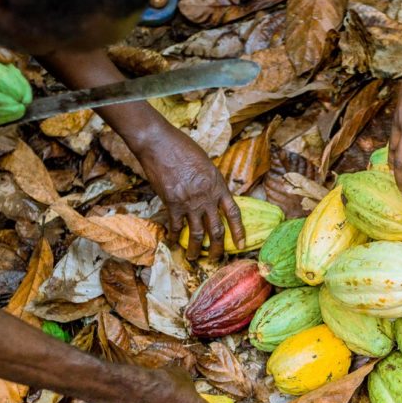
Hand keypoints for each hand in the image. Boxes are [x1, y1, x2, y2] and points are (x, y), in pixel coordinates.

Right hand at [134, 130, 245, 260]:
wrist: (160, 144)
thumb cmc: (183, 147)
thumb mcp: (206, 164)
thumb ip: (211, 182)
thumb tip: (211, 194)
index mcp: (218, 186)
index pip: (234, 213)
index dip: (239, 231)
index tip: (241, 244)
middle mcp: (207, 198)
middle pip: (217, 230)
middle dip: (218, 248)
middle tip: (216, 258)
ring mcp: (190, 202)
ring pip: (196, 234)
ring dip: (196, 249)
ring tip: (194, 258)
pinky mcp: (172, 204)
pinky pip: (175, 226)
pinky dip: (174, 236)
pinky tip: (173, 242)